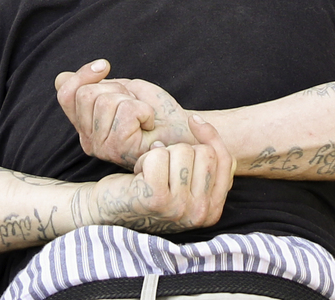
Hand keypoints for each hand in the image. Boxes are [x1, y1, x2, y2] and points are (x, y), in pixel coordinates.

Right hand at [57, 59, 197, 166]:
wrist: (183, 130)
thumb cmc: (156, 112)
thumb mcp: (120, 91)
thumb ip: (92, 86)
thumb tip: (62, 77)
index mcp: (85, 125)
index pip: (66, 93)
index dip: (83, 74)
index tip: (105, 66)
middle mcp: (88, 140)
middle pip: (87, 94)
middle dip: (117, 90)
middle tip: (135, 106)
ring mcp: (101, 147)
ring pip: (105, 101)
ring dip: (132, 101)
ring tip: (143, 117)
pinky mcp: (117, 149)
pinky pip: (125, 111)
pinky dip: (143, 110)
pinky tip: (148, 124)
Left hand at [84, 117, 232, 235]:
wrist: (109, 209)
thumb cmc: (149, 187)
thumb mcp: (185, 180)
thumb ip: (204, 162)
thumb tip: (198, 122)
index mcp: (211, 211)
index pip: (225, 160)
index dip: (211, 135)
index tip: (193, 121)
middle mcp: (199, 213)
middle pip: (204, 153)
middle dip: (180, 150)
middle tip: (163, 168)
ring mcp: (179, 208)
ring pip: (182, 151)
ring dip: (161, 155)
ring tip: (149, 173)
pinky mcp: (157, 199)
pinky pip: (159, 155)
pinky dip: (145, 159)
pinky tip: (139, 175)